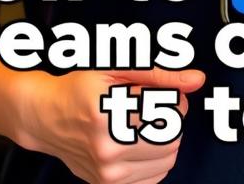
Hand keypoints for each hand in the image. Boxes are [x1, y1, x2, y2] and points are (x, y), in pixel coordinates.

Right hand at [21, 67, 204, 183]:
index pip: (172, 110)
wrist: (46, 118)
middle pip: (173, 137)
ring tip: (142, 124)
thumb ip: (159, 75)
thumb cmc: (81, 88)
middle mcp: (108, 146)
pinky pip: (156, 177)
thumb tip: (197, 80)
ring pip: (169, 159)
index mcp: (109, 112)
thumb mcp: (116, 69)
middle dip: (172, 119)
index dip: (175, 97)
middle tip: (152, 107)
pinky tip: (138, 142)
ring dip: (165, 139)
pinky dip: (155, 159)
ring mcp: (108, 171)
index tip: (161, 92)